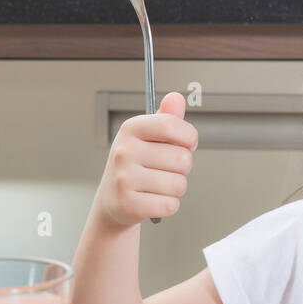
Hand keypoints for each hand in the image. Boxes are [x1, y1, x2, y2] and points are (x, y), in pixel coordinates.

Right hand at [97, 92, 198, 227]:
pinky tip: (153, 199)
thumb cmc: (137, 165)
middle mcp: (124, 151)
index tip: (185, 144)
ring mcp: (124, 178)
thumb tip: (176, 98)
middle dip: (182, 168)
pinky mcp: (128, 204)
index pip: (173, 125)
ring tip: (157, 185)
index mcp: (131, 129)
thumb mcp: (149, 137)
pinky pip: (170, 205)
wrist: (114, 200)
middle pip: (182, 158)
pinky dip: (168, 205)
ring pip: (179, 184)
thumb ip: (167, 118)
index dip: (189, 137)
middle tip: (164, 169)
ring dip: (175, 188)